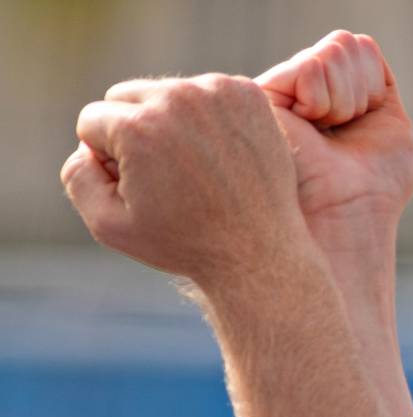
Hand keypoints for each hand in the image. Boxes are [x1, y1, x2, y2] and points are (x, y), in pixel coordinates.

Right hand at [64, 74, 310, 287]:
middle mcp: (177, 100)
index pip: (92, 121)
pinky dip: (208, 118)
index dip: (108, 158)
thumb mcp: (109, 224)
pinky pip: (207, 93)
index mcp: (137, 127)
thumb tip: (86, 145)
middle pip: (126, 97)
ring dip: (171, 121)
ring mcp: (218, 93)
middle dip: (134, 131)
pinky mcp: (249, 94)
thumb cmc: (185, 244)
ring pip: (167, 92)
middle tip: (165, 176)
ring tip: (194, 168)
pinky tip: (219, 155)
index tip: (140, 186)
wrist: (260, 253)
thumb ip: (77, 176)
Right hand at [256, 31, 412, 247]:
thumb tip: (356, 42)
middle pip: (346, 45)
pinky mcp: (258, 93)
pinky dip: (327, 101)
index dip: (373, 91)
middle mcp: (295, 88)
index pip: (360, 50)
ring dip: (346, 100)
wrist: (345, 223)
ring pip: (333, 52)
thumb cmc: (370, 190)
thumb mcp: (388, 125)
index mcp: (324, 94)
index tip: (360, 131)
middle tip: (341, 135)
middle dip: (360, 93)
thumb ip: (375, 78)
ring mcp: (276, 89)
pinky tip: (309, 128)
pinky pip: (315, 65)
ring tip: (326, 135)